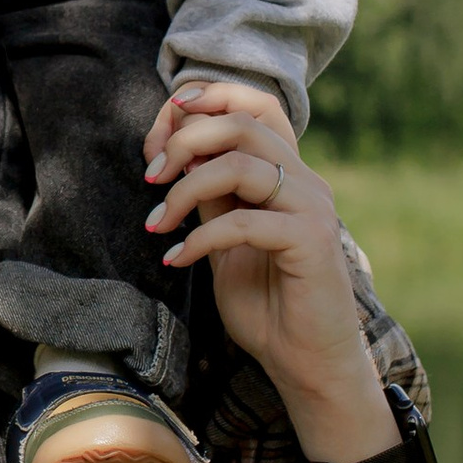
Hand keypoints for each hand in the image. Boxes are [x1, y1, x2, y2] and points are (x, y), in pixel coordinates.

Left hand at [143, 83, 388, 457]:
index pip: (256, 105)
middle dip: (184, 139)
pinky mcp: (311, 240)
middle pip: (242, 124)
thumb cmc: (267, 305)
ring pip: (241, 164)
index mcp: (288, 173)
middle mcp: (306, 180)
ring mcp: (313, 207)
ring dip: (185, 188)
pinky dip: (200, 238)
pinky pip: (244, 222)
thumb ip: (210, 197)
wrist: (305, 362)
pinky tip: (175, 259)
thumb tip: (172, 155)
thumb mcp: (224, 241)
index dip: (206, 100)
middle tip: (150, 174)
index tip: (160, 125)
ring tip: (158, 221)